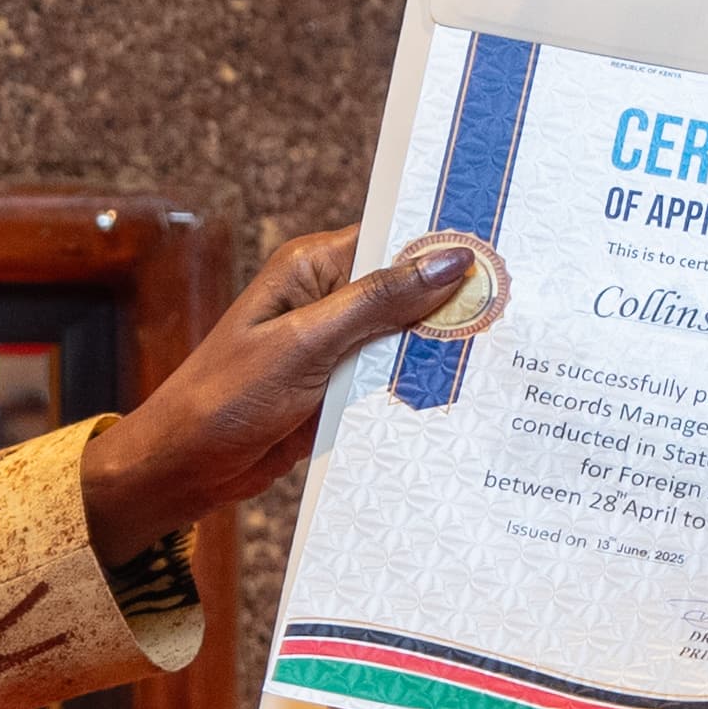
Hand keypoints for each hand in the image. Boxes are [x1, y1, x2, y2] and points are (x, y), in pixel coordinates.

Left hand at [76, 226, 477, 562]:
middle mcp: (327, 300)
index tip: (508, 248)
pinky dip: (419, 389)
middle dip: (456, 302)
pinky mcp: (338, 391)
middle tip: (526, 309)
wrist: (181, 469)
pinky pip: (390, 382)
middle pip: (409, 292)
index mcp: (312, 269)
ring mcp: (334, 349)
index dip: (446, 245)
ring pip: (405, 340)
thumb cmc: (225, 397)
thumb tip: (448, 262)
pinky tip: (467, 396)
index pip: (394, 239)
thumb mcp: (306, 344)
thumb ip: (378, 302)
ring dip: (442, 351)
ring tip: (512, 353)